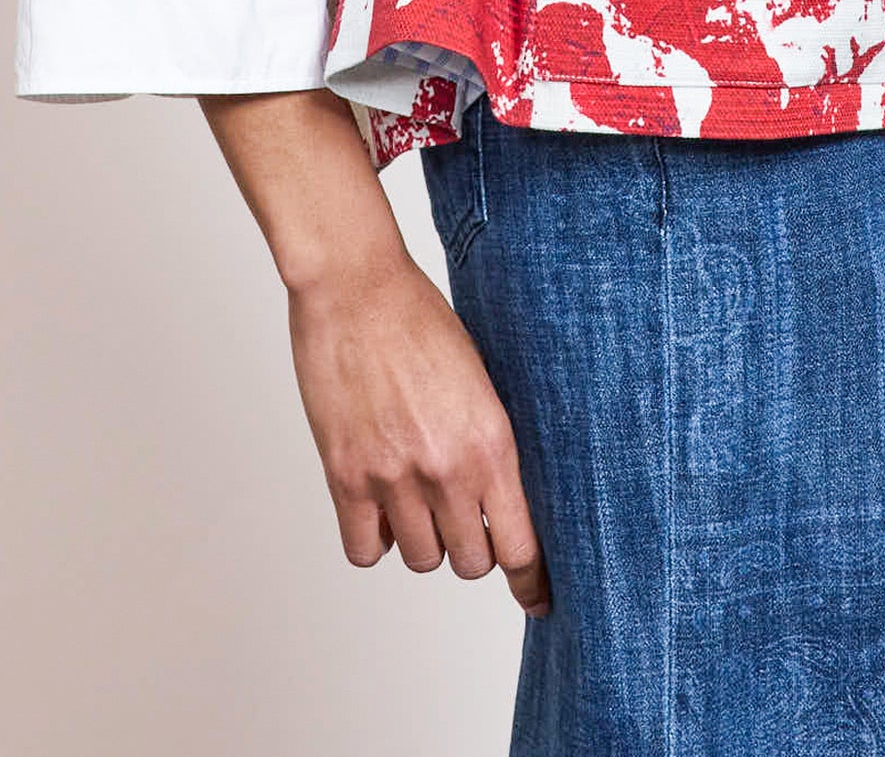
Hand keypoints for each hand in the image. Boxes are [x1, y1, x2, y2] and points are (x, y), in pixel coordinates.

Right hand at [288, 244, 550, 615]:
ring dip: (423, 538)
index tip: (538, 599)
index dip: (531, 581)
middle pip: (471, 563)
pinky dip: (375, 537)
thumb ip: (490, 444)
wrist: (355, 285)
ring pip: (422, 560)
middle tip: (462, 515)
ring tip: (415, 494)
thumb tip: (502, 500)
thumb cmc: (419, 318)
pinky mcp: (346, 476)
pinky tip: (379, 503)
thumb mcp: (481, 380)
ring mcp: (393, 477)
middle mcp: (446, 469)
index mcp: (491, 441)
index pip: (520, 546)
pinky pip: (366, 550)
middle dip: (472, 545)